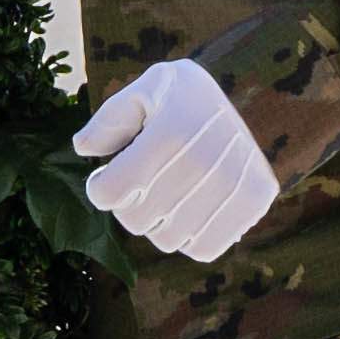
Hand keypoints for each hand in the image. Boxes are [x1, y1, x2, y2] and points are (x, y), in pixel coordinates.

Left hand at [69, 56, 278, 261]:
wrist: (255, 96)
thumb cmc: (186, 97)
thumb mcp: (146, 89)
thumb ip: (109, 119)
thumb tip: (84, 149)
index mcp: (170, 130)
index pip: (110, 192)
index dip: (100, 188)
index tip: (107, 176)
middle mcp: (203, 160)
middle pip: (136, 220)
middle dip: (129, 205)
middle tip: (141, 185)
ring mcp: (233, 184)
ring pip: (167, 239)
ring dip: (159, 223)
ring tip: (167, 195)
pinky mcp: (254, 202)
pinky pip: (203, 249)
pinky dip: (190, 237)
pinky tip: (192, 211)